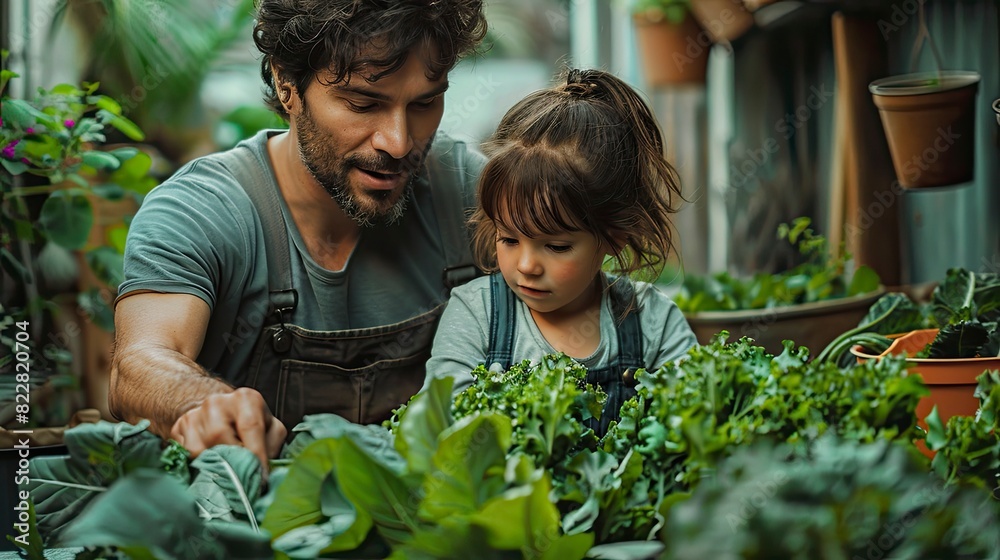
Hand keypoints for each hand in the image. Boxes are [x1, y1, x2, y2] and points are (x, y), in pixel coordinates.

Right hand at [170, 387, 286, 473]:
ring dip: (214, 466)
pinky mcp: (179, 426)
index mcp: (246, 399)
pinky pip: (186, 454)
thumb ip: (273, 445)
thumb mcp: (270, 428)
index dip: (256, 455)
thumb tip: (264, 472)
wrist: (220, 411)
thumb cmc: (250, 423)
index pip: (251, 426)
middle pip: (220, 436)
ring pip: (200, 449)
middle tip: (242, 480)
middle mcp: (217, 402)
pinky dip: (198, 465)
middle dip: (233, 462)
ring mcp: (195, 413)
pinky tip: (210, 464)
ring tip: (226, 471)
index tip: (260, 479)